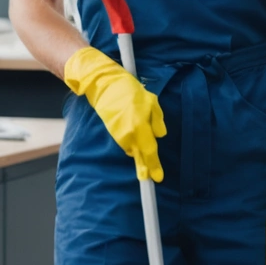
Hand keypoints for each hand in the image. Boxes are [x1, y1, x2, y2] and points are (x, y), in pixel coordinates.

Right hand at [64, 46, 164, 181]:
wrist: (105, 86)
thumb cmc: (130, 91)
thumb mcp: (151, 102)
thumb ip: (157, 120)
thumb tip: (160, 135)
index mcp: (140, 126)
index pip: (149, 150)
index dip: (154, 165)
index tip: (158, 178)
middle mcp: (129, 133)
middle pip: (139, 155)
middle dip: (145, 167)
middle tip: (151, 179)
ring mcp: (119, 134)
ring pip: (132, 150)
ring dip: (139, 152)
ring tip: (145, 156)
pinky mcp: (112, 132)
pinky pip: (125, 143)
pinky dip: (131, 145)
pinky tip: (135, 142)